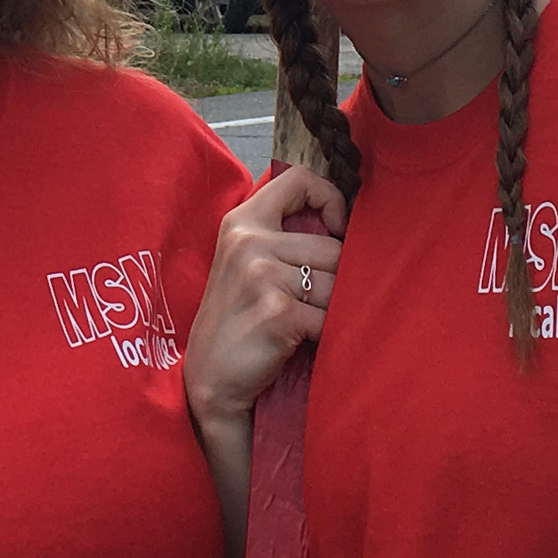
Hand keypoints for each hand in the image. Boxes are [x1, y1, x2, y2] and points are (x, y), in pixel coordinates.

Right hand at [185, 163, 347, 432]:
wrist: (211, 378)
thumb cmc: (237, 318)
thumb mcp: (246, 261)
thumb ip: (283, 235)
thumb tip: (346, 224)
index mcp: (242, 221)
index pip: (298, 179)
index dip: (331, 198)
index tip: (337, 229)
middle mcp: (249, 241)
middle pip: (333, 247)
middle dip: (337, 280)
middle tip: (314, 303)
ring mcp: (261, 276)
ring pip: (336, 284)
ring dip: (332, 310)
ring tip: (306, 323)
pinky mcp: (277, 312)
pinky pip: (329, 317)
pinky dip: (326, 334)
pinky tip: (304, 342)